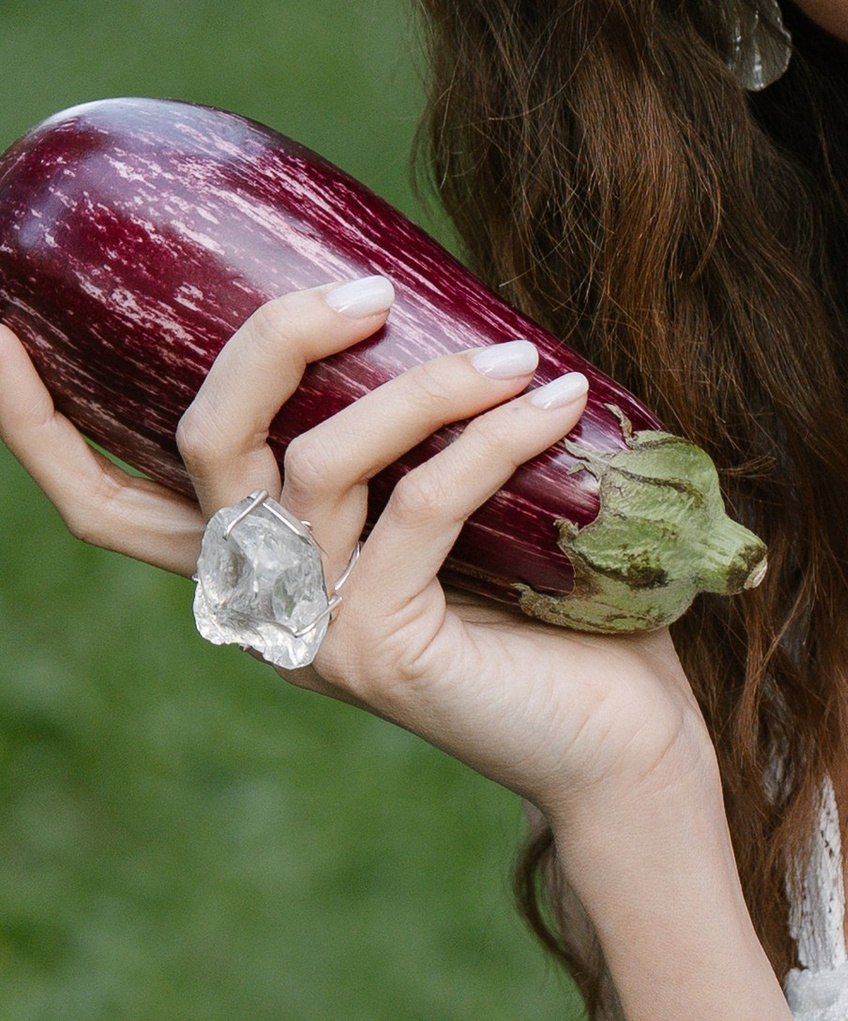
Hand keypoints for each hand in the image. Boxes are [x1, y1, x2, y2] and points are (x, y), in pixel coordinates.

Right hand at [0, 293, 710, 828]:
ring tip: (523, 357)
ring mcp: (307, 630)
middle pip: (201, 444)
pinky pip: (423, 504)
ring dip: (427, 387)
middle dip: (268, 344)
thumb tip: (421, 280)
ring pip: (321, 464)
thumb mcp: (454, 498)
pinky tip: (559, 401)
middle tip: (368, 288)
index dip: (37, 422)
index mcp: (250, 557)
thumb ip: (409, 425)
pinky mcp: (378, 648)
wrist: (616, 741)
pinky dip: (493, 439)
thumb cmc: (544, 603)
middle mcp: (256, 596)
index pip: (106, 495)